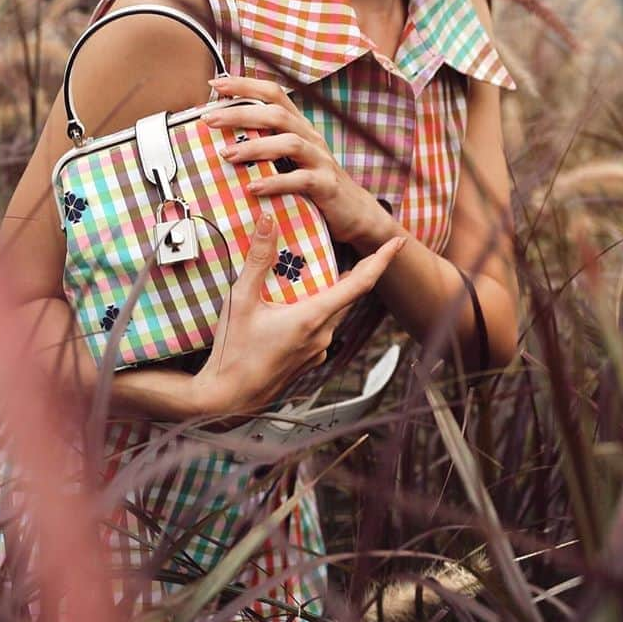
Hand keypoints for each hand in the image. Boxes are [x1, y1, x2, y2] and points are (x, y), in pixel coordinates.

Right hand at [191, 211, 404, 419]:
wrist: (226, 399)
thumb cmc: (233, 352)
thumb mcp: (241, 300)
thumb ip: (257, 258)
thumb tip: (267, 222)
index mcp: (312, 318)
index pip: (359, 284)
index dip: (381, 261)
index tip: (397, 243)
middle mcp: (322, 335)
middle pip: (350, 296)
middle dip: (360, 272)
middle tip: (366, 249)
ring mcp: (318, 351)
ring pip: (336, 313)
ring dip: (338, 291)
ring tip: (330, 271)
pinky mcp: (309, 360)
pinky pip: (324, 328)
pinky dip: (321, 310)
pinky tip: (303, 303)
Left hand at [202, 75, 386, 244]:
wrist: (352, 210)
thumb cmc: (313, 181)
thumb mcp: (289, 158)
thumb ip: (264, 144)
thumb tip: (221, 138)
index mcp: (298, 126)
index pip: (273, 94)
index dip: (246, 85)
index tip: (216, 85)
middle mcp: (310, 136)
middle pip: (276, 114)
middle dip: (240, 113)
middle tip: (210, 119)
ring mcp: (320, 159)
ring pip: (289, 143)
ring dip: (255, 147)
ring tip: (227, 155)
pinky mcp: (326, 184)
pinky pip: (300, 180)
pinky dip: (275, 182)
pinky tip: (253, 187)